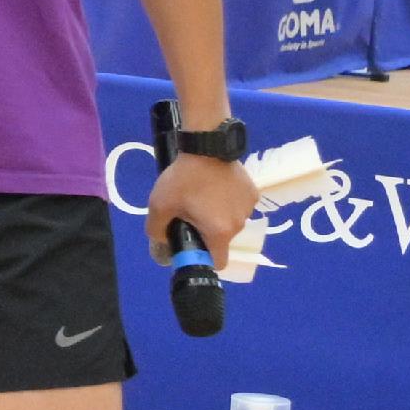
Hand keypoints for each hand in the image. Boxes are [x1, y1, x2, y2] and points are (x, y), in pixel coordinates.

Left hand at [148, 150, 255, 265]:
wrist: (207, 147)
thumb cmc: (183, 180)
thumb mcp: (160, 207)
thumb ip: (157, 231)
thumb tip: (162, 245)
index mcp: (220, 232)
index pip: (218, 262)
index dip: (202, 259)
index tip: (190, 247)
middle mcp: (240, 224)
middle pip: (221, 240)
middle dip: (204, 232)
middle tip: (188, 214)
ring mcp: (249, 208)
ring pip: (229, 222)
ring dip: (216, 216)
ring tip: (200, 197)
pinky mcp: (253, 193)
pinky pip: (237, 206)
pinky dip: (226, 202)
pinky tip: (214, 187)